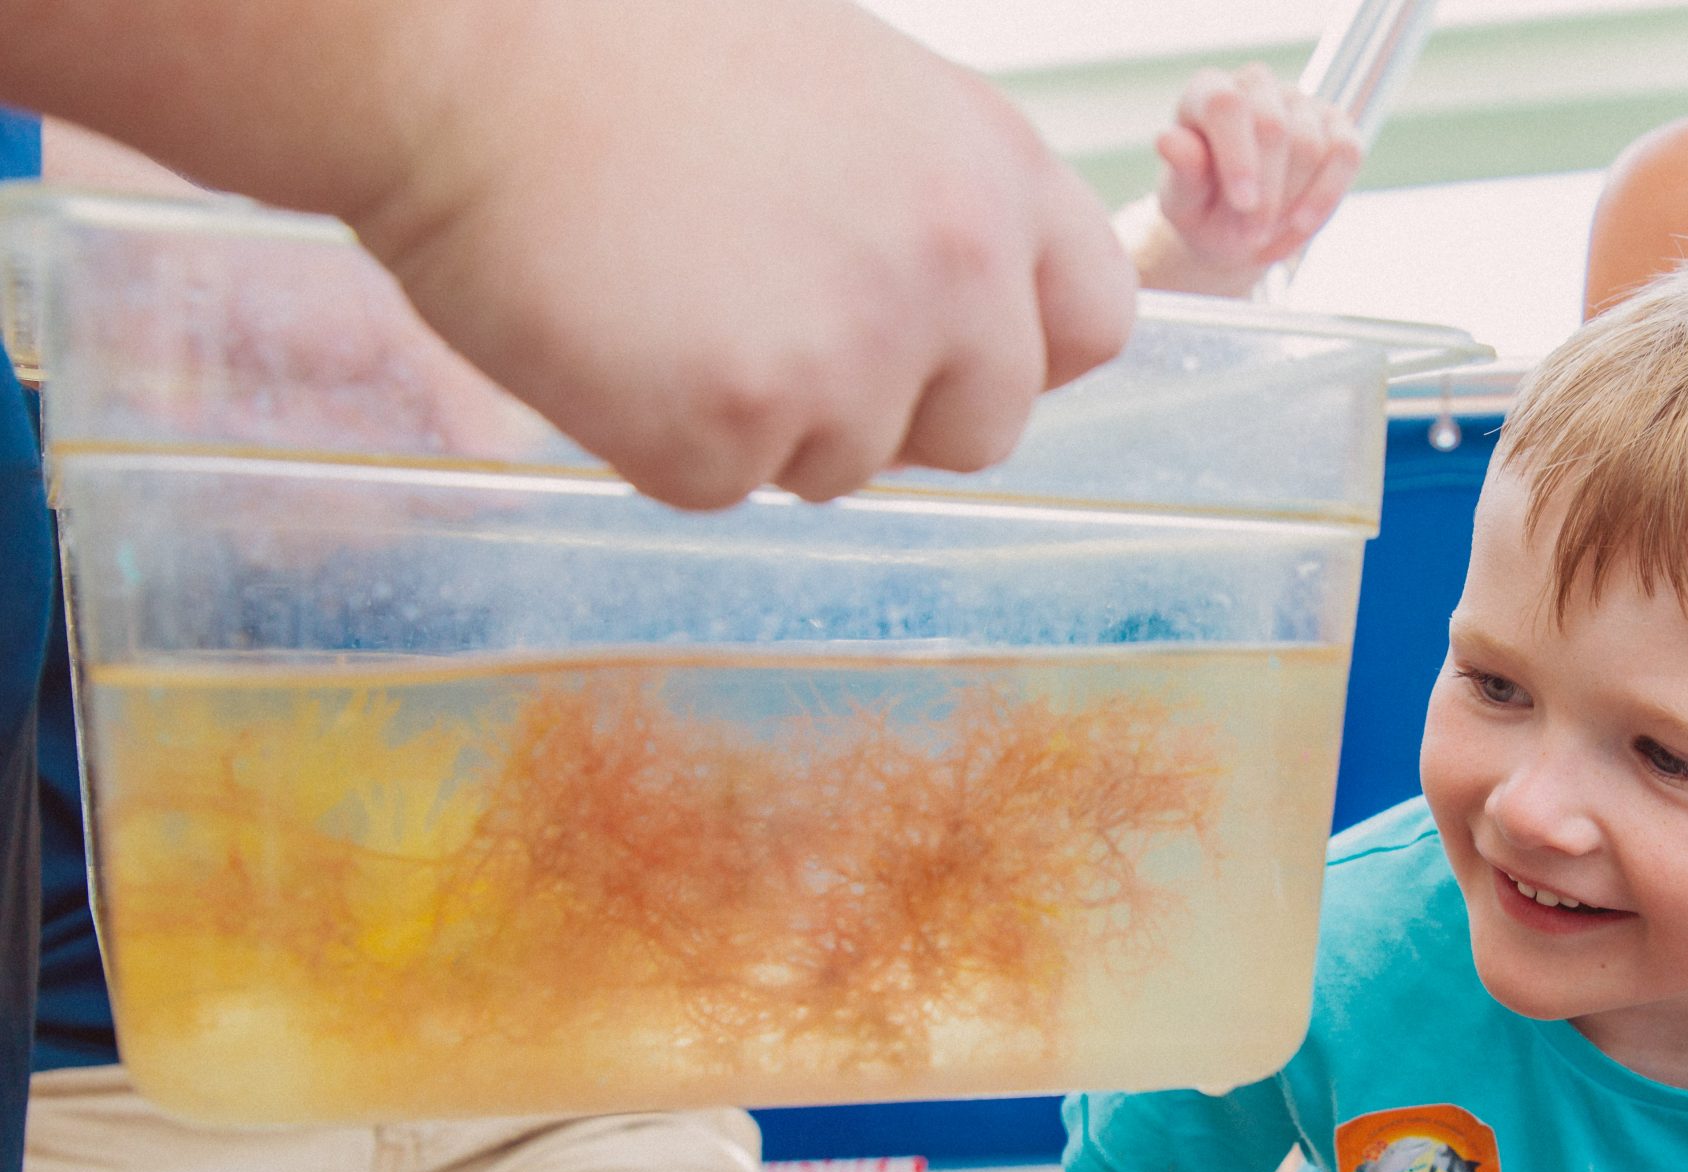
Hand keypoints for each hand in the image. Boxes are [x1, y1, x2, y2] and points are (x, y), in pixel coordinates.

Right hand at [354, 0, 1134, 507]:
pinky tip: (608, 329)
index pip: (1097, 322)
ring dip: (760, 420)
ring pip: (843, 467)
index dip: (1016, 352)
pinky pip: (719, 488)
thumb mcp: (848, 91)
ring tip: (665, 293)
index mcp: (991, 167)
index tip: (936, 346)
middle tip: (763, 325)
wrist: (466, 40)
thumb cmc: (631, 44)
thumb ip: (927, 203)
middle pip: (983, 429)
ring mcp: (852, 352)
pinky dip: (654, 438)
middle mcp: (954, 264)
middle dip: (889, 409)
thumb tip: (949, 311)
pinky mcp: (734, 425)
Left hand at [1129, 64, 1361, 296]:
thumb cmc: (1205, 211)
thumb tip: (1167, 140)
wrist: (1240, 230)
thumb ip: (1182, 173)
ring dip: (1291, 205)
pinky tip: (1301, 227)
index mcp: (1207, 92)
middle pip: (1274, 127)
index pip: (1225, 105)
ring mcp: (1299, 100)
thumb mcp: (1184, 203)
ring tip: (1267, 238)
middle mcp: (1254, 85)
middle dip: (1267, 194)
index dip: (1238, 155)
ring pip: (1311, 146)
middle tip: (1250, 239)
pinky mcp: (1337, 124)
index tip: (1243, 204)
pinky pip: (1347, 153)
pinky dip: (1326, 198)